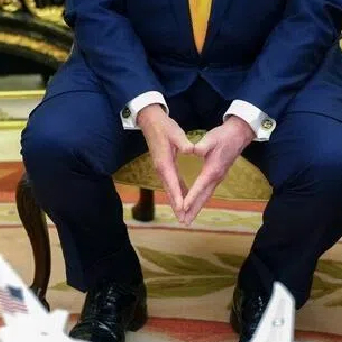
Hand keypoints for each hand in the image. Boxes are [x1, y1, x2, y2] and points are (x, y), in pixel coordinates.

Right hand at [136, 104, 195, 222]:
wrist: (150, 121)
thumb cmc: (163, 126)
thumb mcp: (175, 132)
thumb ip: (183, 142)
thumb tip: (191, 150)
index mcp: (164, 162)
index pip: (172, 183)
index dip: (178, 196)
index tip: (183, 208)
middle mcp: (161, 169)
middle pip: (169, 191)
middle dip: (176, 206)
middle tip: (184, 220)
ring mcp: (161, 168)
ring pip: (170, 189)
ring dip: (176, 202)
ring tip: (183, 215)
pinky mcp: (163, 166)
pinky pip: (171, 183)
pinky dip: (177, 192)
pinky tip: (183, 198)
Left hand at [177, 116, 253, 226]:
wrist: (238, 136)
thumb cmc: (223, 137)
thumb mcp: (211, 138)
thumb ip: (201, 146)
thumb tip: (192, 150)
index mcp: (212, 169)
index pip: (200, 186)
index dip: (191, 196)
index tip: (183, 207)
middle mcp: (216, 177)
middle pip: (203, 197)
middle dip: (194, 210)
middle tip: (184, 222)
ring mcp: (218, 178)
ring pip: (206, 196)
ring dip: (197, 208)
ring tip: (188, 219)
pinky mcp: (217, 177)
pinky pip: (207, 192)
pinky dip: (200, 201)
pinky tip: (195, 205)